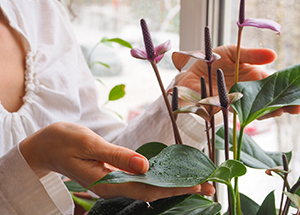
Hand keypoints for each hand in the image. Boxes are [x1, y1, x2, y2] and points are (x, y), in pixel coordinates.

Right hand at [19, 122, 214, 201]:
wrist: (46, 146)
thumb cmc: (63, 141)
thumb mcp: (89, 143)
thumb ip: (117, 155)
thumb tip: (144, 165)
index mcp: (107, 181)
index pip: (147, 188)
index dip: (174, 187)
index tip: (197, 185)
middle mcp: (114, 185)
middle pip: (152, 190)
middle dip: (181, 189)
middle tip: (209, 186)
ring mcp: (114, 180)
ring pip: (148, 185)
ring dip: (173, 183)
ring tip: (197, 182)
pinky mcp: (115, 172)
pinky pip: (141, 177)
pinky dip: (159, 176)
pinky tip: (171, 175)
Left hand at [174, 44, 299, 117]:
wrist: (191, 74)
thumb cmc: (211, 61)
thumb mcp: (232, 52)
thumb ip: (251, 55)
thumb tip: (273, 56)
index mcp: (254, 75)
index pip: (275, 82)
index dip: (288, 87)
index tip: (298, 92)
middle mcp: (250, 90)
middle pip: (271, 98)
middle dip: (285, 103)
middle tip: (296, 107)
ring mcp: (241, 101)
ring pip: (261, 108)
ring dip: (272, 111)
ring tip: (281, 110)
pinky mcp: (230, 109)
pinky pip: (244, 114)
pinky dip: (254, 115)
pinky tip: (262, 114)